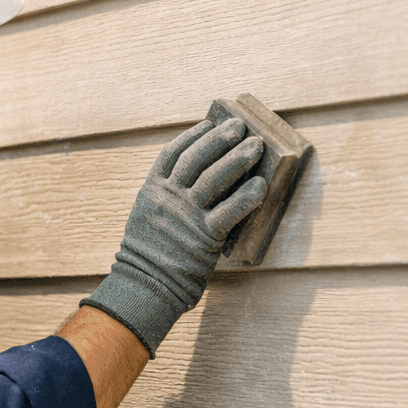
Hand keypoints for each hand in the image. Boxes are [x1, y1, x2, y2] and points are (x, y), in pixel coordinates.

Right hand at [81, 118, 266, 356]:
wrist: (145, 285)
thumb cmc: (151, 251)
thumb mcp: (148, 215)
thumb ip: (167, 194)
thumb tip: (201, 173)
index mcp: (152, 190)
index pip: (173, 153)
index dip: (193, 135)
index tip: (211, 122)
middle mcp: (167, 198)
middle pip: (196, 159)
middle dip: (220, 139)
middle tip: (241, 127)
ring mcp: (185, 216)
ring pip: (214, 179)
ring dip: (237, 159)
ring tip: (256, 146)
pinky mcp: (203, 237)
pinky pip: (229, 212)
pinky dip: (247, 196)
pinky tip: (262, 184)